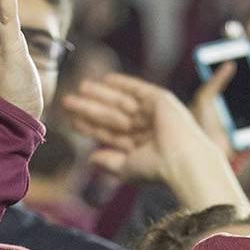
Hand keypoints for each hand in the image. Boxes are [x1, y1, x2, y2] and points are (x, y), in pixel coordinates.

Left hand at [62, 71, 249, 209]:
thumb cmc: (155, 169)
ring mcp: (154, 114)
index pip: (110, 134)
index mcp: (140, 147)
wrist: (181, 159)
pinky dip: (124, 83)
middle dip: (90, 108)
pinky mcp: (160, 101)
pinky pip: (138, 89)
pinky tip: (107, 80)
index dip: (92, 128)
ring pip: (121, 102)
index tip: (74, 122)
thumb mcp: (126, 168)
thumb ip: (108, 162)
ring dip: (101, 95)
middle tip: (68, 101)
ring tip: (81, 88)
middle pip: (112, 116)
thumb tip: (90, 158)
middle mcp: (147, 129)